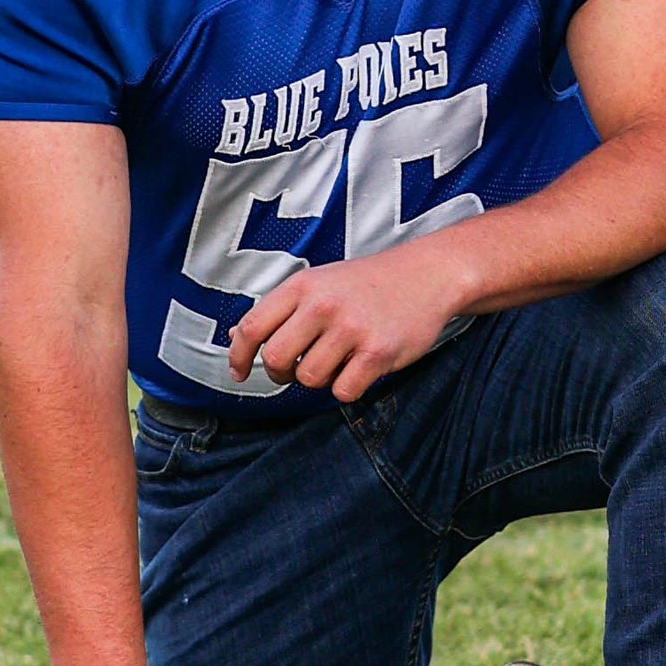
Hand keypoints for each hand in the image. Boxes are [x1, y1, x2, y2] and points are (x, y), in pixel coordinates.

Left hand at [225, 239, 465, 401]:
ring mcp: (350, 329)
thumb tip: (236, 337)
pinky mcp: (377, 353)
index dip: (238, 357)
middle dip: (282, 373)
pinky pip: (343, 391)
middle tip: (298, 368)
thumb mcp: (319, 283)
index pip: (253, 328)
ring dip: (321, 378)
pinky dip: (348, 387)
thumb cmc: (368, 283)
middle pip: (276, 359)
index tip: (239, 373)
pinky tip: (361, 367)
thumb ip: (280, 310)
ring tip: (340, 358)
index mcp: (302, 286)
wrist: (429, 274)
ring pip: (309, 379)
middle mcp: (322, 305)